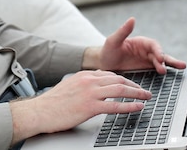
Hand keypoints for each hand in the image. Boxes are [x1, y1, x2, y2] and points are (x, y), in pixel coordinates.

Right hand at [9, 70, 151, 143]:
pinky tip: (138, 107)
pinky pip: (115, 106)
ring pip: (120, 89)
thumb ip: (81, 85)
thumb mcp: (68, 87)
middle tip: (144, 90)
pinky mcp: (90, 107)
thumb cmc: (52, 103)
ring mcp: (90, 93)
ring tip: (146, 97)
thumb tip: (91, 88)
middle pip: (118, 79)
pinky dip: (129, 106)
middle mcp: (88, 81)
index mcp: (83, 75)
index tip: (131, 84)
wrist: (40, 111)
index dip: (123, 79)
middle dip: (134, 84)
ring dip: (137, 93)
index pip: (108, 74)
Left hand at [85, 17, 186, 74]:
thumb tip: (132, 19)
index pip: (152, 45)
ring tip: (181, 67)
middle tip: (166, 67)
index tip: (159, 57)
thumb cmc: (107, 50)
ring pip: (162, 62)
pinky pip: (157, 69)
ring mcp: (147, 60)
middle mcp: (146, 50)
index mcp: (140, 42)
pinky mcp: (146, 69)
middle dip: (165, 59)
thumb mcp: (113, 40)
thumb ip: (123, 31)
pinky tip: (175, 74)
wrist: (103, 64)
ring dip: (170, 64)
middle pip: (159, 54)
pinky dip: (167, 70)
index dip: (157, 51)